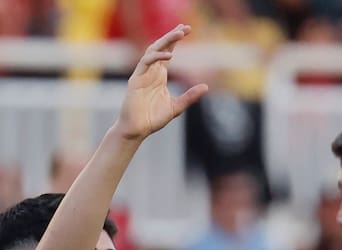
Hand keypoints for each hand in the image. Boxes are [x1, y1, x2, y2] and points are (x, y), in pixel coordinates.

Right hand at [116, 25, 208, 140]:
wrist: (137, 130)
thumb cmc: (153, 119)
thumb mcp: (177, 106)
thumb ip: (190, 96)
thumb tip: (206, 87)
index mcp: (159, 75)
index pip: (167, 52)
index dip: (175, 41)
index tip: (187, 30)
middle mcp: (151, 71)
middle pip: (160, 47)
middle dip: (172, 36)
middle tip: (185, 27)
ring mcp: (142, 74)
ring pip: (152, 50)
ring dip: (165, 40)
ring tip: (179, 34)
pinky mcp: (136, 79)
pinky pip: (145, 62)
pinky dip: (156, 57)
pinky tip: (169, 56)